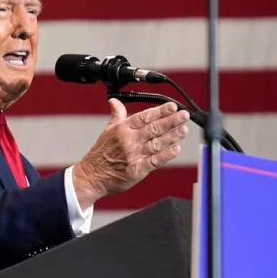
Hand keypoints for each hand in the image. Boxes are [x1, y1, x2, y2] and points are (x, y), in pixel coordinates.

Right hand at [72, 99, 188, 208]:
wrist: (92, 176)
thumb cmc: (101, 154)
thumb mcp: (107, 131)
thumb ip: (116, 115)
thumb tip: (114, 101)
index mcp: (122, 129)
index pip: (144, 116)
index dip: (160, 111)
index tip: (172, 106)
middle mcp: (129, 141)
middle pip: (154, 128)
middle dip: (171, 121)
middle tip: (184, 115)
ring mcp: (134, 155)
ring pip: (157, 143)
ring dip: (172, 136)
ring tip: (184, 129)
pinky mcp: (137, 170)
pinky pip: (155, 161)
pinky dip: (166, 155)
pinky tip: (176, 149)